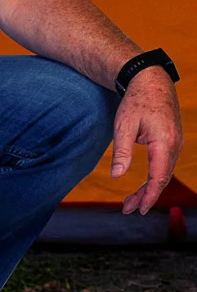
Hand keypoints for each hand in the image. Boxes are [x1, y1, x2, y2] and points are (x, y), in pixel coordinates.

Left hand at [111, 67, 182, 214]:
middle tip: (127, 209)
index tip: (139, 210)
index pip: (158, 177)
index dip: (149, 196)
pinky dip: (154, 178)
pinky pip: (164, 165)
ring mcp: (175, 142)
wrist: (151, 80)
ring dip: (149, 189)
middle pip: (162, 179)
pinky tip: (142, 187)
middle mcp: (174, 144)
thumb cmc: (136, 102)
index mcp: (164, 142)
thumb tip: (116, 176)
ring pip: (164, 173)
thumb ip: (121, 153)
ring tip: (130, 202)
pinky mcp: (172, 141)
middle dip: (146, 197)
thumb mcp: (123, 127)